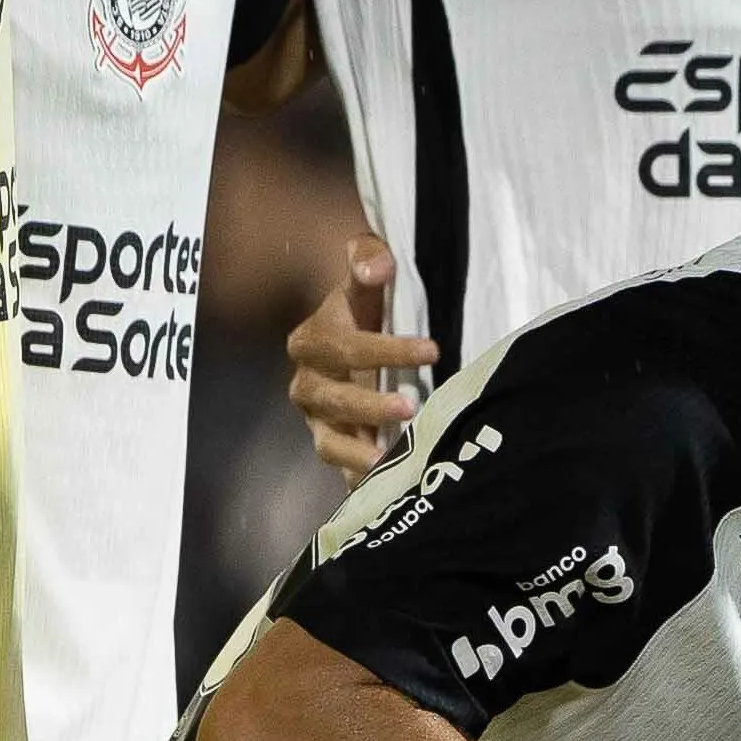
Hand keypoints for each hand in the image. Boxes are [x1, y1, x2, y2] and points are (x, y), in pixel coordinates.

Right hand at [287, 235, 438, 475]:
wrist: (351, 339)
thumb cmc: (365, 306)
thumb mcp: (365, 275)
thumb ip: (368, 258)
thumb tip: (377, 267)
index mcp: (313, 339)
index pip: (345, 346)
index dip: (388, 349)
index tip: (432, 350)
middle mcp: (308, 383)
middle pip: (333, 397)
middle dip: (371, 405)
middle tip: (412, 406)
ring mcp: (317, 419)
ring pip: (331, 439)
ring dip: (361, 450)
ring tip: (394, 456)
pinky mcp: (332, 446)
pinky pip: (340, 468)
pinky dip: (359, 476)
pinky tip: (389, 482)